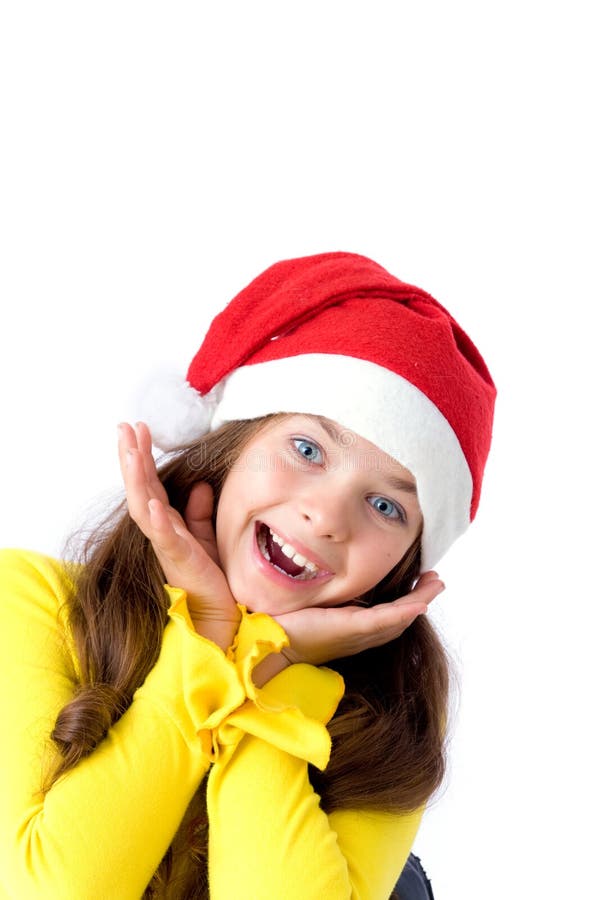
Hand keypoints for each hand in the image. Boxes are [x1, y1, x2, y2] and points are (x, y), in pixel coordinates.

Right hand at [117, 422, 240, 648]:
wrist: (221, 619)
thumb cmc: (213, 581)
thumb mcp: (209, 539)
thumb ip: (201, 515)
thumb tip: (202, 485)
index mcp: (168, 525)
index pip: (151, 485)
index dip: (143, 457)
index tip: (138, 428)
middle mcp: (162, 532)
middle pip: (141, 488)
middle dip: (132, 457)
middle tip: (126, 427)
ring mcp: (167, 546)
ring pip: (144, 506)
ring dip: (137, 477)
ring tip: (131, 449)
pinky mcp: (179, 562)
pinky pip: (165, 538)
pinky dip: (157, 520)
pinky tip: (153, 503)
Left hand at [252, 572, 443, 684]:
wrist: (270, 646)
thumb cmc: (284, 626)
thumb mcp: (311, 605)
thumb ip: (323, 593)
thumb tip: (322, 568)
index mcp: (351, 630)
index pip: (386, 616)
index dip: (407, 602)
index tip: (421, 583)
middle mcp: (359, 635)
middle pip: (400, 619)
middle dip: (421, 599)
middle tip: (437, 581)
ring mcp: (356, 633)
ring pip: (398, 619)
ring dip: (420, 601)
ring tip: (435, 584)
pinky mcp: (349, 629)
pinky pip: (383, 620)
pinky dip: (403, 612)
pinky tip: (419, 603)